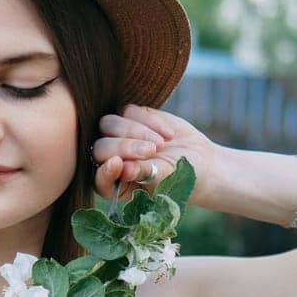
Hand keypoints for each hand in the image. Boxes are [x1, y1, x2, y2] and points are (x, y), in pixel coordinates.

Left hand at [91, 104, 221, 204]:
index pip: (98, 178)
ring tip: (161, 144)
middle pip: (101, 147)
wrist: (198, 161)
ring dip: (136, 132)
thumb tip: (124, 169)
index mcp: (113, 184)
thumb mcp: (165, 178)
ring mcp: (117, 136)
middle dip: (126, 148)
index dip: (105, 171)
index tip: (117, 163)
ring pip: (109, 124)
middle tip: (152, 151)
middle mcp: (109, 159)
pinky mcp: (131, 116)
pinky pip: (129, 111)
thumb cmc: (179, 178)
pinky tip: (168, 134)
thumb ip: (144, 173)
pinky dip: (149, 121)